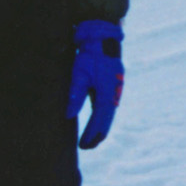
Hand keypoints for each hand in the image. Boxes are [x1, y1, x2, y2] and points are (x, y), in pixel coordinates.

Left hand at [66, 20, 123, 149]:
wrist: (103, 38)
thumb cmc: (89, 54)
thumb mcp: (79, 73)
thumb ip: (75, 95)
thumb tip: (69, 115)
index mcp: (106, 93)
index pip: (98, 121)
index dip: (90, 135)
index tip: (82, 146)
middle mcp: (113, 93)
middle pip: (106, 121)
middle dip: (97, 135)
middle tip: (86, 147)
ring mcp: (115, 89)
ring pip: (109, 114)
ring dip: (101, 127)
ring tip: (92, 138)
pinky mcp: (113, 85)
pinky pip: (109, 106)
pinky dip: (103, 117)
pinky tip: (97, 120)